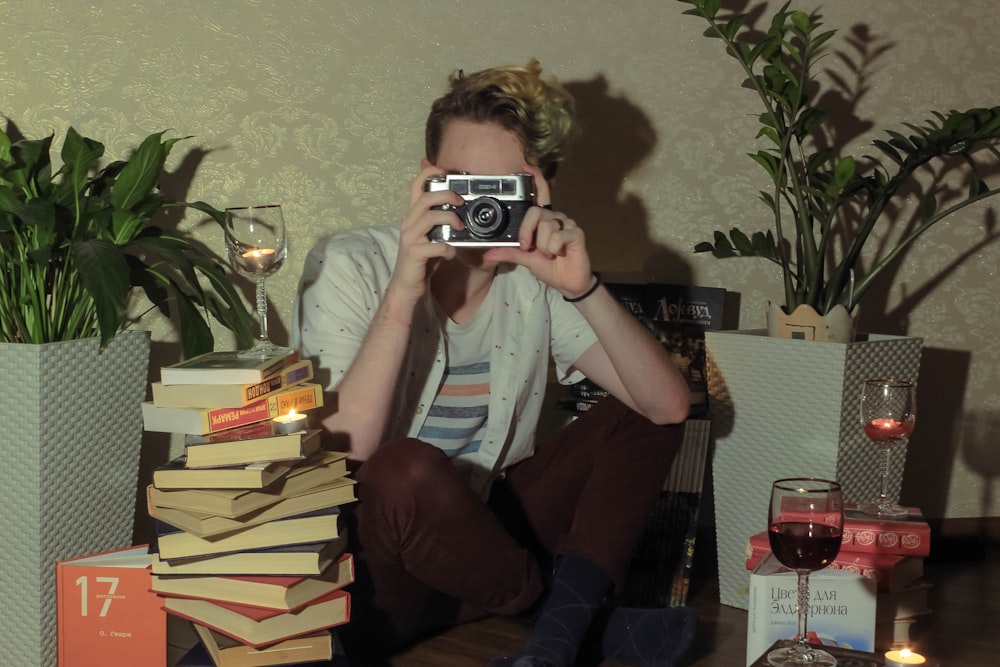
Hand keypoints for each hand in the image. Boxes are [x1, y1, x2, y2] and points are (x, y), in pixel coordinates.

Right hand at [390, 165, 464, 303]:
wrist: (406, 286)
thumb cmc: (422, 260)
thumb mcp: (430, 235)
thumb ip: (439, 220)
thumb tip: (459, 206)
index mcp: (413, 215)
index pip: (416, 184)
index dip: (430, 172)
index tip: (448, 173)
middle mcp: (408, 222)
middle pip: (426, 198)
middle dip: (447, 195)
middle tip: (461, 202)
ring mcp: (410, 238)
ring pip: (430, 217)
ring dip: (450, 219)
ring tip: (461, 227)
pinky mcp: (414, 253)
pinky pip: (435, 245)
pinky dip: (447, 248)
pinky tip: (451, 253)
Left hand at [484, 165, 593, 296]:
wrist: (567, 283)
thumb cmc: (549, 267)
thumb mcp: (525, 259)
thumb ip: (509, 252)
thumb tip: (488, 255)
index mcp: (543, 220)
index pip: (541, 195)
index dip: (536, 179)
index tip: (525, 167)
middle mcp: (555, 218)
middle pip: (535, 212)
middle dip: (527, 232)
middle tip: (529, 247)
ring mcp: (567, 224)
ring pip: (546, 226)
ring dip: (543, 246)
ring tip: (549, 254)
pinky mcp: (577, 233)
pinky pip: (558, 236)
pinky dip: (554, 248)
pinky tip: (559, 253)